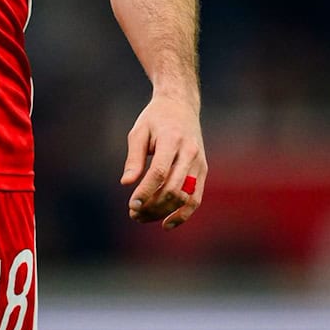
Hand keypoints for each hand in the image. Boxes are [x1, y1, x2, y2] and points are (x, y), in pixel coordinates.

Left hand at [120, 93, 205, 229]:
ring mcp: (199, 163)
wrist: (180, 106)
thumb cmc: (155, 119)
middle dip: (152, 205)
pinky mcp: (203, 171)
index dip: (146, 191)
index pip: (160, 172)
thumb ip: (134, 158)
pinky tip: (166, 224)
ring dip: (164, 212)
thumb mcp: (139, 131)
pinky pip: (196, 198)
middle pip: (173, 188)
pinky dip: (183, 214)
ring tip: (143, 217)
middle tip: (133, 213)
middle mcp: (190, 153)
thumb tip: (126, 183)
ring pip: (185, 197)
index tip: (131, 205)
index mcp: (172, 140)